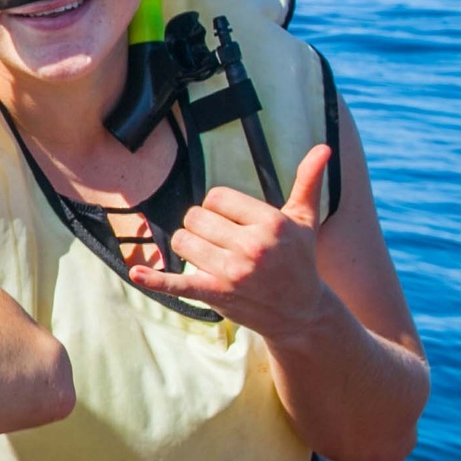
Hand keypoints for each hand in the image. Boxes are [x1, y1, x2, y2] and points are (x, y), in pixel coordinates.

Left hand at [125, 146, 337, 343]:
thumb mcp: (305, 220)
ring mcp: (232, 272)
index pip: (216, 197)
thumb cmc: (299, 259)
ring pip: (183, 241)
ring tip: (212, 257)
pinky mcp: (216, 294)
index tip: (233, 222)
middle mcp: (252, 246)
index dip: (218, 207)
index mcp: (270, 222)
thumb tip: (323, 147)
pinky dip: (155, 279)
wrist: (301, 313)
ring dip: (191, 247)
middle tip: (222, 241)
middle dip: (202, 226)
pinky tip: (138, 273)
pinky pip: (179, 283)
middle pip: (195, 217)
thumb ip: (309, 181)